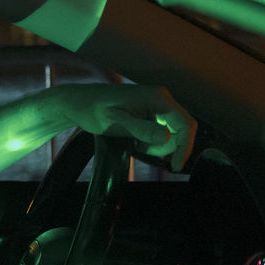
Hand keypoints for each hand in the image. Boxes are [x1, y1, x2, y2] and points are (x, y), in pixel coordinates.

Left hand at [48, 84, 196, 171]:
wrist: (78, 103)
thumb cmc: (93, 110)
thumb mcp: (115, 122)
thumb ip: (140, 129)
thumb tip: (166, 137)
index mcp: (157, 98)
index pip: (185, 124)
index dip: (184, 147)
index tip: (175, 166)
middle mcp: (161, 98)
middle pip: (181, 129)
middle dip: (167, 146)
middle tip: (142, 151)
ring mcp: (156, 104)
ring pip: (171, 131)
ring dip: (157, 144)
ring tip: (134, 144)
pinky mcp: (149, 111)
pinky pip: (161, 129)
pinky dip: (152, 140)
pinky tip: (135, 141)